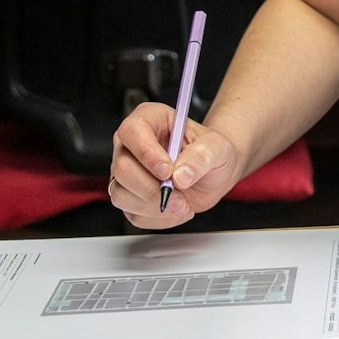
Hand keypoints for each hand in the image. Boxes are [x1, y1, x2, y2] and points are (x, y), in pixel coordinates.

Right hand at [107, 102, 242, 229]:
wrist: (215, 173)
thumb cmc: (212, 152)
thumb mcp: (217, 147)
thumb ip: (201, 156)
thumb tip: (180, 175)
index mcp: (150, 120)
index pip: (132, 131)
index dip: (146, 153)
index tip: (167, 171)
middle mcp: (132, 145)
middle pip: (122, 168)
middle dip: (152, 189)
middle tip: (180, 196)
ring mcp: (127, 172)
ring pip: (121, 194)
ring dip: (154, 206)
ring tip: (182, 204)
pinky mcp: (130, 196)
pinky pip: (132, 214)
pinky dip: (157, 218)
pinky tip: (176, 210)